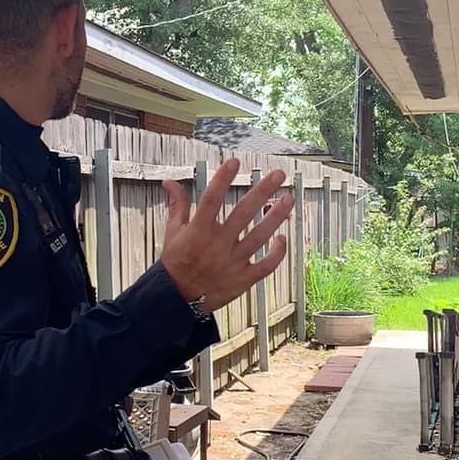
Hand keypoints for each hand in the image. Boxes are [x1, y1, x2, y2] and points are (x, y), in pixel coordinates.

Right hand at [160, 158, 293, 312]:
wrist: (177, 298)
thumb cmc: (176, 262)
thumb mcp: (173, 232)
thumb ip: (177, 205)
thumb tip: (170, 181)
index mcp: (198, 231)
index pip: (211, 199)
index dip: (222, 179)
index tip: (234, 161)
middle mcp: (217, 245)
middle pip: (243, 213)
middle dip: (262, 191)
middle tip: (277, 174)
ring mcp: (232, 262)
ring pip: (259, 237)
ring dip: (276, 217)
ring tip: (288, 199)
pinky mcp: (243, 279)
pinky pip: (266, 265)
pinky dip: (277, 253)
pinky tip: (282, 237)